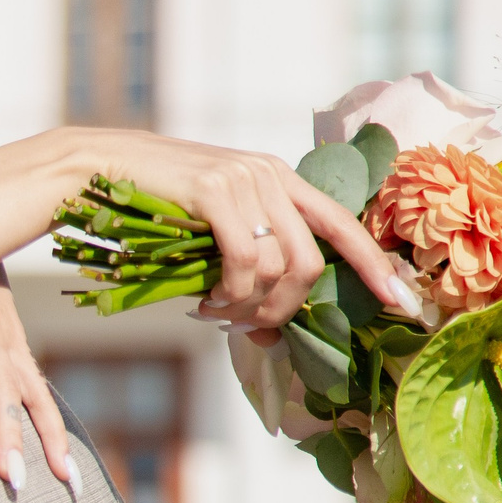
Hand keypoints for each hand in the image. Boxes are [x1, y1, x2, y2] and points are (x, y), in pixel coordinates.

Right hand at [88, 130, 406, 331]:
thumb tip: (271, 334)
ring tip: (216, 314)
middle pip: (310, 262)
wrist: (98, 168)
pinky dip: (230, 294)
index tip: (402, 305)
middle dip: (284, 309)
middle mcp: (270, 174)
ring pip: (277, 268)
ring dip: (248, 308)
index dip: (375, 268)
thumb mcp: (210, 235)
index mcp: (279, 179)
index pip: (344, 226)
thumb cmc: (150, 209)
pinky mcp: (215, 190)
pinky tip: (206, 302)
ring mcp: (244, 178)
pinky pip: (244, 260)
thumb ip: (247, 270)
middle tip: (248, 329)